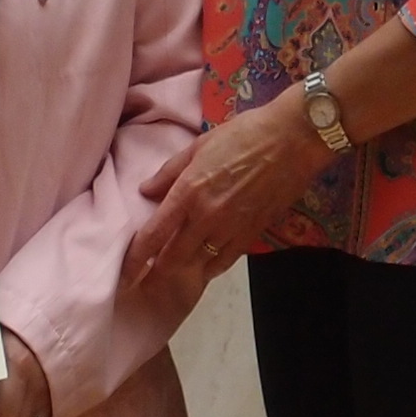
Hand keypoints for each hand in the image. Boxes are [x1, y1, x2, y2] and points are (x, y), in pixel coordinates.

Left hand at [120, 99, 329, 295]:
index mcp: (188, 192)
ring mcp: (231, 228)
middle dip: (155, 273)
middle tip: (143, 281)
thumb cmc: (243, 135)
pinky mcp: (253, 233)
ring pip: (199, 263)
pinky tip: (204, 268)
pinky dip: (211, 267)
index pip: (153, 235)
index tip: (123, 273)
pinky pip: (226, 260)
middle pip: (173, 257)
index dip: (135, 259)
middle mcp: (206, 216)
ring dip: (183, 272)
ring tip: (170, 280)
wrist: (292, 140)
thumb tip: (145, 191)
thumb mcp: (198, 146)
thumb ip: (169, 172)